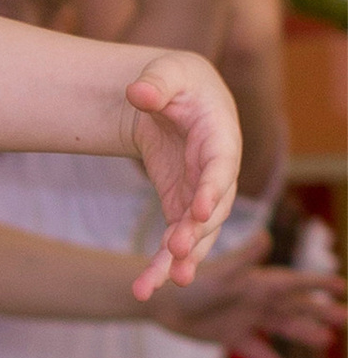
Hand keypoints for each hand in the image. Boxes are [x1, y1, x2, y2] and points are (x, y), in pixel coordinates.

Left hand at [122, 51, 241, 290]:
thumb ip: (156, 82)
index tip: (201, 211)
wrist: (175, 95)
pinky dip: (164, 262)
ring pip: (199, 233)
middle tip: (179, 254)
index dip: (212, 189)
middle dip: (199, 233)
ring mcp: (201, 193)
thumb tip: (138, 91)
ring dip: (183, 259)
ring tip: (167, 283)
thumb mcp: (167, 72)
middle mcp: (217, 172)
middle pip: (214, 209)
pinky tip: (148, 285)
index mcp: (220, 138)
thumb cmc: (176, 78)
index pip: (220, 168)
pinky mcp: (182, 206)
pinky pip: (177, 238)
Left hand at [148, 234, 343, 351]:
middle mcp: (256, 298)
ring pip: (281, 327)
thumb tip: (266, 237)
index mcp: (260, 282)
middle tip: (346, 318)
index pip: (298, 282)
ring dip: (304, 334)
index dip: (321, 284)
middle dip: (322, 311)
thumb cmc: (190, 283)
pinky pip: (253, 349)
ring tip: (326, 342)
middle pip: (297, 306)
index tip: (344, 287)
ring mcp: (244, 317)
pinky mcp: (229, 335)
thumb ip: (245, 258)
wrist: (160, 302)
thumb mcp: (221, 273)